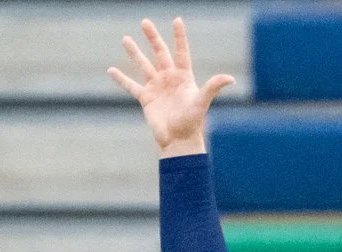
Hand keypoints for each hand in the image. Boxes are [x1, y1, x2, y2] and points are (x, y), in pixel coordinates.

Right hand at [111, 16, 233, 157]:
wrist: (179, 140)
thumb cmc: (192, 122)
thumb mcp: (202, 102)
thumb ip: (213, 87)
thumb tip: (230, 78)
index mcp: (184, 76)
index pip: (180, 51)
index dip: (179, 36)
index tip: (177, 20)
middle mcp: (169, 78)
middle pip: (159, 53)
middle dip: (152, 37)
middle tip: (145, 22)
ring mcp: (156, 87)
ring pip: (143, 65)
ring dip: (134, 52)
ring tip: (125, 39)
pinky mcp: (146, 99)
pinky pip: (131, 86)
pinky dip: (121, 79)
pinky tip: (111, 70)